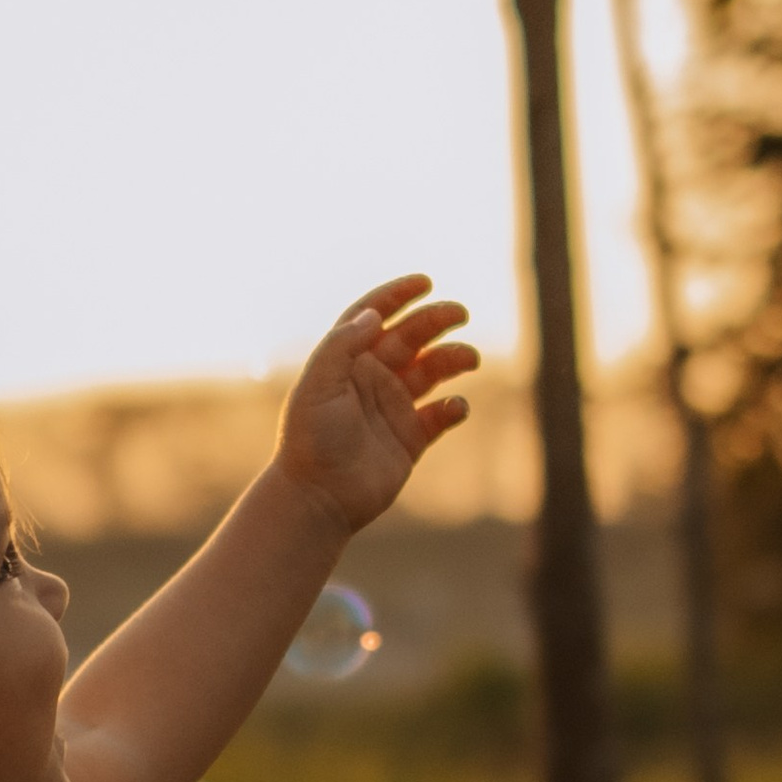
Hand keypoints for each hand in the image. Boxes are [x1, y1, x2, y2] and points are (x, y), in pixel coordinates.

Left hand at [274, 275, 478, 537]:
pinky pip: (440, 416)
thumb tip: (375, 316)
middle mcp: (371, 380)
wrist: (317, 499)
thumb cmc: (311, 441)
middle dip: (436, 320)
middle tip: (460, 313)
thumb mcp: (318, 385)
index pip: (374, 316)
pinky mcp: (409, 440)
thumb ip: (342, 344)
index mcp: (347, 362)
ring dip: (454, 358)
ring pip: (432, 370)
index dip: (398, 295)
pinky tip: (455, 407)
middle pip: (411, 337)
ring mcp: (392, 409)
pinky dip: (454, 407)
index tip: (425, 281)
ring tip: (470, 359)